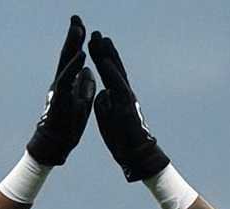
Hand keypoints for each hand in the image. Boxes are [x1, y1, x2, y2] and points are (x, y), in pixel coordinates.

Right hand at [26, 16, 95, 165]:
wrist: (56, 145)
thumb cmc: (67, 126)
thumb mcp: (82, 103)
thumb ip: (83, 86)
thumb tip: (88, 71)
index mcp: (69, 83)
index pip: (74, 59)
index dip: (78, 43)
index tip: (83, 26)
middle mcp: (62, 83)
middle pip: (68, 55)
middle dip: (73, 36)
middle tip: (76, 17)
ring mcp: (60, 90)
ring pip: (66, 63)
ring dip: (73, 45)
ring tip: (78, 28)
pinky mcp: (60, 99)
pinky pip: (67, 79)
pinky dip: (74, 67)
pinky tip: (81, 55)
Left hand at [88, 31, 170, 181]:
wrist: (135, 155)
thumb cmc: (122, 139)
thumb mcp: (108, 118)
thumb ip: (105, 103)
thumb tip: (102, 93)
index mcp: (117, 97)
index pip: (109, 74)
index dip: (102, 58)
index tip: (94, 44)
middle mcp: (123, 93)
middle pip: (114, 68)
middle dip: (105, 50)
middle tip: (97, 33)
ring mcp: (126, 98)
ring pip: (116, 72)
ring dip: (108, 55)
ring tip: (101, 39)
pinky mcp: (127, 106)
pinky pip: (118, 86)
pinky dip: (112, 72)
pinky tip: (106, 60)